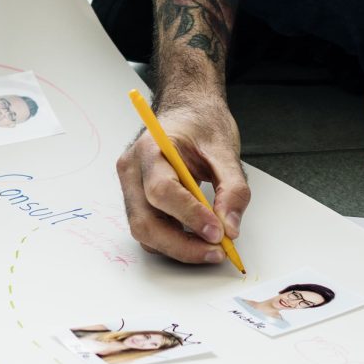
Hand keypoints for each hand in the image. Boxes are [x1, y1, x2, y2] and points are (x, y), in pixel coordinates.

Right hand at [117, 93, 249, 264]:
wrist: (188, 112)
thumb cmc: (201, 124)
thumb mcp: (225, 149)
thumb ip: (233, 189)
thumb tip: (230, 228)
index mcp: (150, 149)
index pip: (162, 191)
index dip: (190, 216)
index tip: (218, 233)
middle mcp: (132, 171)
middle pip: (145, 222)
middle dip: (182, 245)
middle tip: (217, 252)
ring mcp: (131, 188)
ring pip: (145, 233)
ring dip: (179, 248)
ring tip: (213, 248)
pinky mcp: (138, 202)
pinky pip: (151, 231)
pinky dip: (175, 242)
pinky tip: (199, 239)